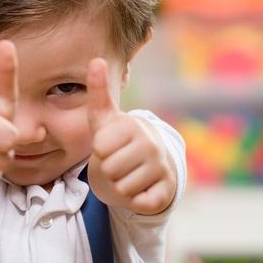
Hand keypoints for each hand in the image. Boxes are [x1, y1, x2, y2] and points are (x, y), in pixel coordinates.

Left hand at [86, 57, 175, 214]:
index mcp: (134, 126)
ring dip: (120, 186)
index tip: (111, 146)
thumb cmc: (121, 140)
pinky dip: (135, 200)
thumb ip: (99, 92)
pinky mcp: (166, 192)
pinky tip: (142, 188)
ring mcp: (162, 169)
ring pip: (121, 188)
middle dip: (109, 170)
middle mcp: (152, 145)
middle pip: (109, 169)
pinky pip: (138, 203)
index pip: (100, 148)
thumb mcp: (106, 119)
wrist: (153, 165)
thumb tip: (96, 59)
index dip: (101, 151)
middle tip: (120, 163)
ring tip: (130, 175)